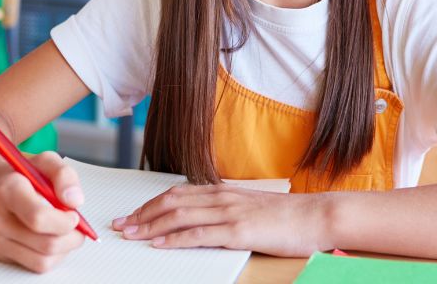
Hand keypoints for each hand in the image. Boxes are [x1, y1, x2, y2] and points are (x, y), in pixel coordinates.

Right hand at [0, 152, 87, 272]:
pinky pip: (35, 265)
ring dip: (65, 249)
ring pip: (43, 261)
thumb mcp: (46, 161)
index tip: (74, 215)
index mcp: (8, 191)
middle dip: (72, 237)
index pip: (38, 217)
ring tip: (66, 232)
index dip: (64, 221)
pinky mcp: (0, 254)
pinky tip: (53, 238)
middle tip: (77, 225)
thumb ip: (64, 175)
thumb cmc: (21, 175)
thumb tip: (74, 201)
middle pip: (46, 244)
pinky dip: (53, 256)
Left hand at [112, 183, 330, 255]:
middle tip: (120, 226)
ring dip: (150, 226)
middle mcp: (221, 198)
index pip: (177, 194)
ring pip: (179, 216)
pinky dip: (175, 239)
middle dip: (142, 215)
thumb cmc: (287, 217)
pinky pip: (199, 234)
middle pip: (171, 203)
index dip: (150, 204)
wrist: (316, 216)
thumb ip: (225, 210)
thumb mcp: (249, 208)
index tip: (131, 215)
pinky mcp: (238, 230)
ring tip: (131, 235)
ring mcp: (229, 213)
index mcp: (223, 192)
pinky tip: (159, 244)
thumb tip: (203, 219)